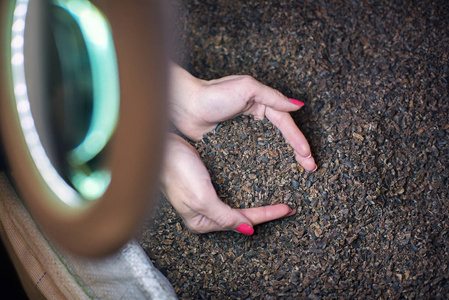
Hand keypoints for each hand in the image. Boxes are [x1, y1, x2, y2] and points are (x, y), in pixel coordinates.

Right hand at [160, 133, 295, 233]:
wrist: (159, 147)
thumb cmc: (176, 172)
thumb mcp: (202, 199)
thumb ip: (225, 216)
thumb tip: (247, 230)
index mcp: (203, 221)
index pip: (242, 221)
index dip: (266, 215)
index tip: (287, 209)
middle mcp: (204, 213)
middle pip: (241, 215)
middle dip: (264, 211)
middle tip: (287, 206)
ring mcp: (204, 198)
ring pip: (237, 203)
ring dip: (256, 200)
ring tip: (276, 197)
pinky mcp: (204, 183)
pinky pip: (230, 190)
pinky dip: (245, 189)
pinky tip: (254, 184)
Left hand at [169, 63, 316, 171]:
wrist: (184, 106)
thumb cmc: (212, 94)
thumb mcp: (246, 88)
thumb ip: (272, 97)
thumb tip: (297, 106)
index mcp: (261, 103)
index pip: (285, 124)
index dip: (298, 140)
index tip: (307, 155)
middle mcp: (255, 118)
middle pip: (281, 137)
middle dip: (298, 152)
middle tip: (310, 167)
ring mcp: (244, 132)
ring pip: (270, 147)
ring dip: (285, 159)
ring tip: (298, 172)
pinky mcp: (233, 144)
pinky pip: (252, 154)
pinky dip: (264, 163)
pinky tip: (272, 174)